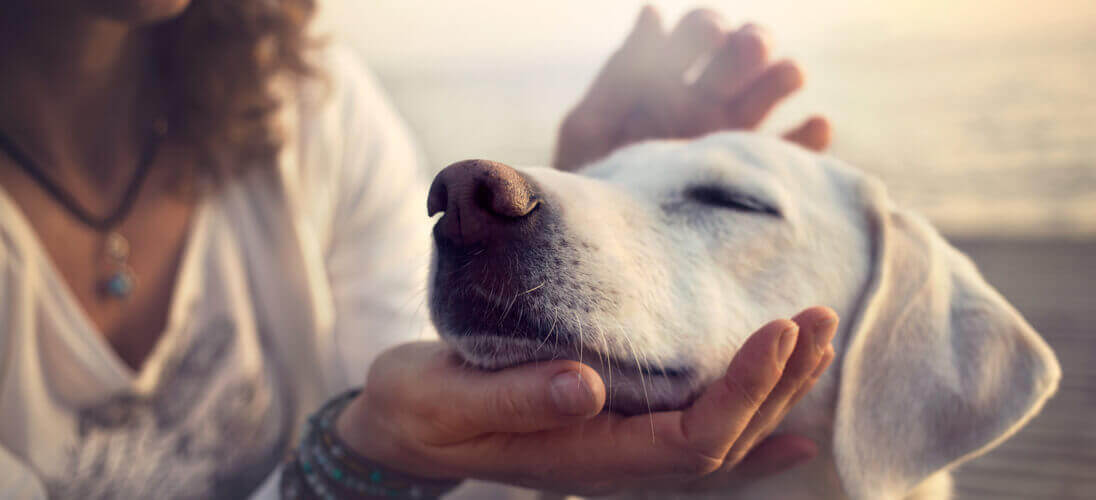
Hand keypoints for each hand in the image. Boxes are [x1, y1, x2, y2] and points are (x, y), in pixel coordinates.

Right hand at [335, 307, 838, 494]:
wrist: (403, 426)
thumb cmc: (422, 410)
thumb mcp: (450, 400)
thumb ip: (516, 398)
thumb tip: (586, 385)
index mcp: (586, 457)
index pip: (692, 438)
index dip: (744, 390)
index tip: (779, 328)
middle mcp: (616, 462)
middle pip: (724, 438)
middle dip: (779, 381)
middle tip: (818, 316)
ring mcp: (620, 451)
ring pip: (720, 436)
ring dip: (774, 392)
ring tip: (817, 340)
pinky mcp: (614, 429)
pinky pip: (697, 438)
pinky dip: (752, 431)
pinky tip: (794, 429)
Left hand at [554, 7, 830, 170]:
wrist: (604, 251)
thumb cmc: (589, 186)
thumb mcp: (591, 128)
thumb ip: (621, 75)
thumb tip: (653, 12)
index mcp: (665, 82)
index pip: (697, 36)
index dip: (706, 29)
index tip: (711, 34)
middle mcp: (705, 104)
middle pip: (740, 57)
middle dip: (750, 44)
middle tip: (751, 47)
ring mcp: (732, 139)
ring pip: (769, 95)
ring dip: (782, 77)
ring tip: (789, 74)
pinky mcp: (753, 178)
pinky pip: (792, 156)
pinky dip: (809, 139)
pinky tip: (816, 125)